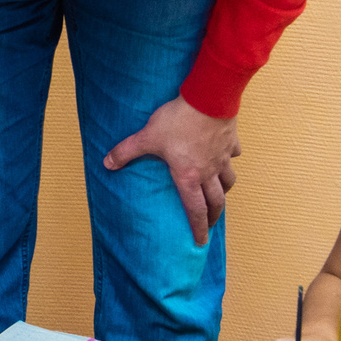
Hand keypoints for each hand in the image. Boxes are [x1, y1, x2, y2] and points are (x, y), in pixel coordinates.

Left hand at [102, 96, 241, 244]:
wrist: (209, 98)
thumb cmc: (178, 120)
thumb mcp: (147, 136)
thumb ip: (126, 151)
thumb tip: (107, 163)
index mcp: (189, 177)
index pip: (195, 210)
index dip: (198, 228)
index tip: (201, 242)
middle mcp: (209, 172)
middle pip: (216, 201)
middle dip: (213, 216)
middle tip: (210, 225)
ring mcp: (223, 157)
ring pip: (229, 181)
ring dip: (225, 191)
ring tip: (221, 195)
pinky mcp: (231, 141)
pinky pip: (234, 155)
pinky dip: (231, 159)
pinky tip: (228, 156)